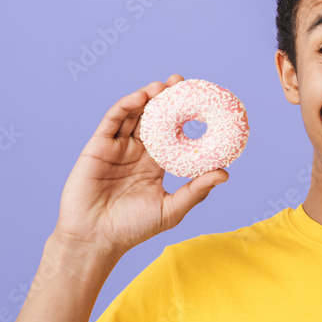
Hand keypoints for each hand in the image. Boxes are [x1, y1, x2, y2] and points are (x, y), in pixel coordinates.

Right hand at [52, 74, 228, 256]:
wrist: (96, 239)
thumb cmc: (133, 229)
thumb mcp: (172, 209)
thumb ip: (196, 190)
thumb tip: (225, 173)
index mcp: (155, 164)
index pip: (172, 133)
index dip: (183, 116)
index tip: (199, 101)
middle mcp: (137, 152)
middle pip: (153, 117)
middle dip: (166, 98)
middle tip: (181, 82)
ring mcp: (117, 148)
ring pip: (133, 115)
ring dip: (147, 97)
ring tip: (163, 85)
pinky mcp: (98, 147)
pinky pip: (112, 121)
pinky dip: (125, 106)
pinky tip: (141, 97)